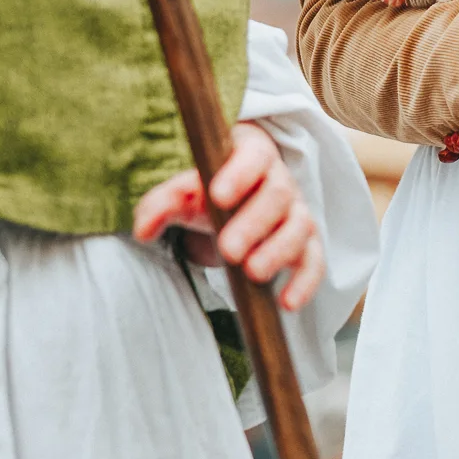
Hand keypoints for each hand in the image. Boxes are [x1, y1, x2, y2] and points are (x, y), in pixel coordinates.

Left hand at [133, 121, 323, 311]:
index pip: (254, 156)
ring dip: (279, 251)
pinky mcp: (307, 245)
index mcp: (251, 155)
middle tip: (228, 249)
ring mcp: (296, 213)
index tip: (217, 195)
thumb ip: (162, 204)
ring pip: (301, 227)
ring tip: (253, 274)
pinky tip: (286, 302)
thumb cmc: (208, 195)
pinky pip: (315, 261)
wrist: (234, 206)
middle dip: (254, 223)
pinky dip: (305, 282)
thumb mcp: (183, 194)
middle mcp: (280, 181)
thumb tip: (142, 230)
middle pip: (278, 194)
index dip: (239, 173)